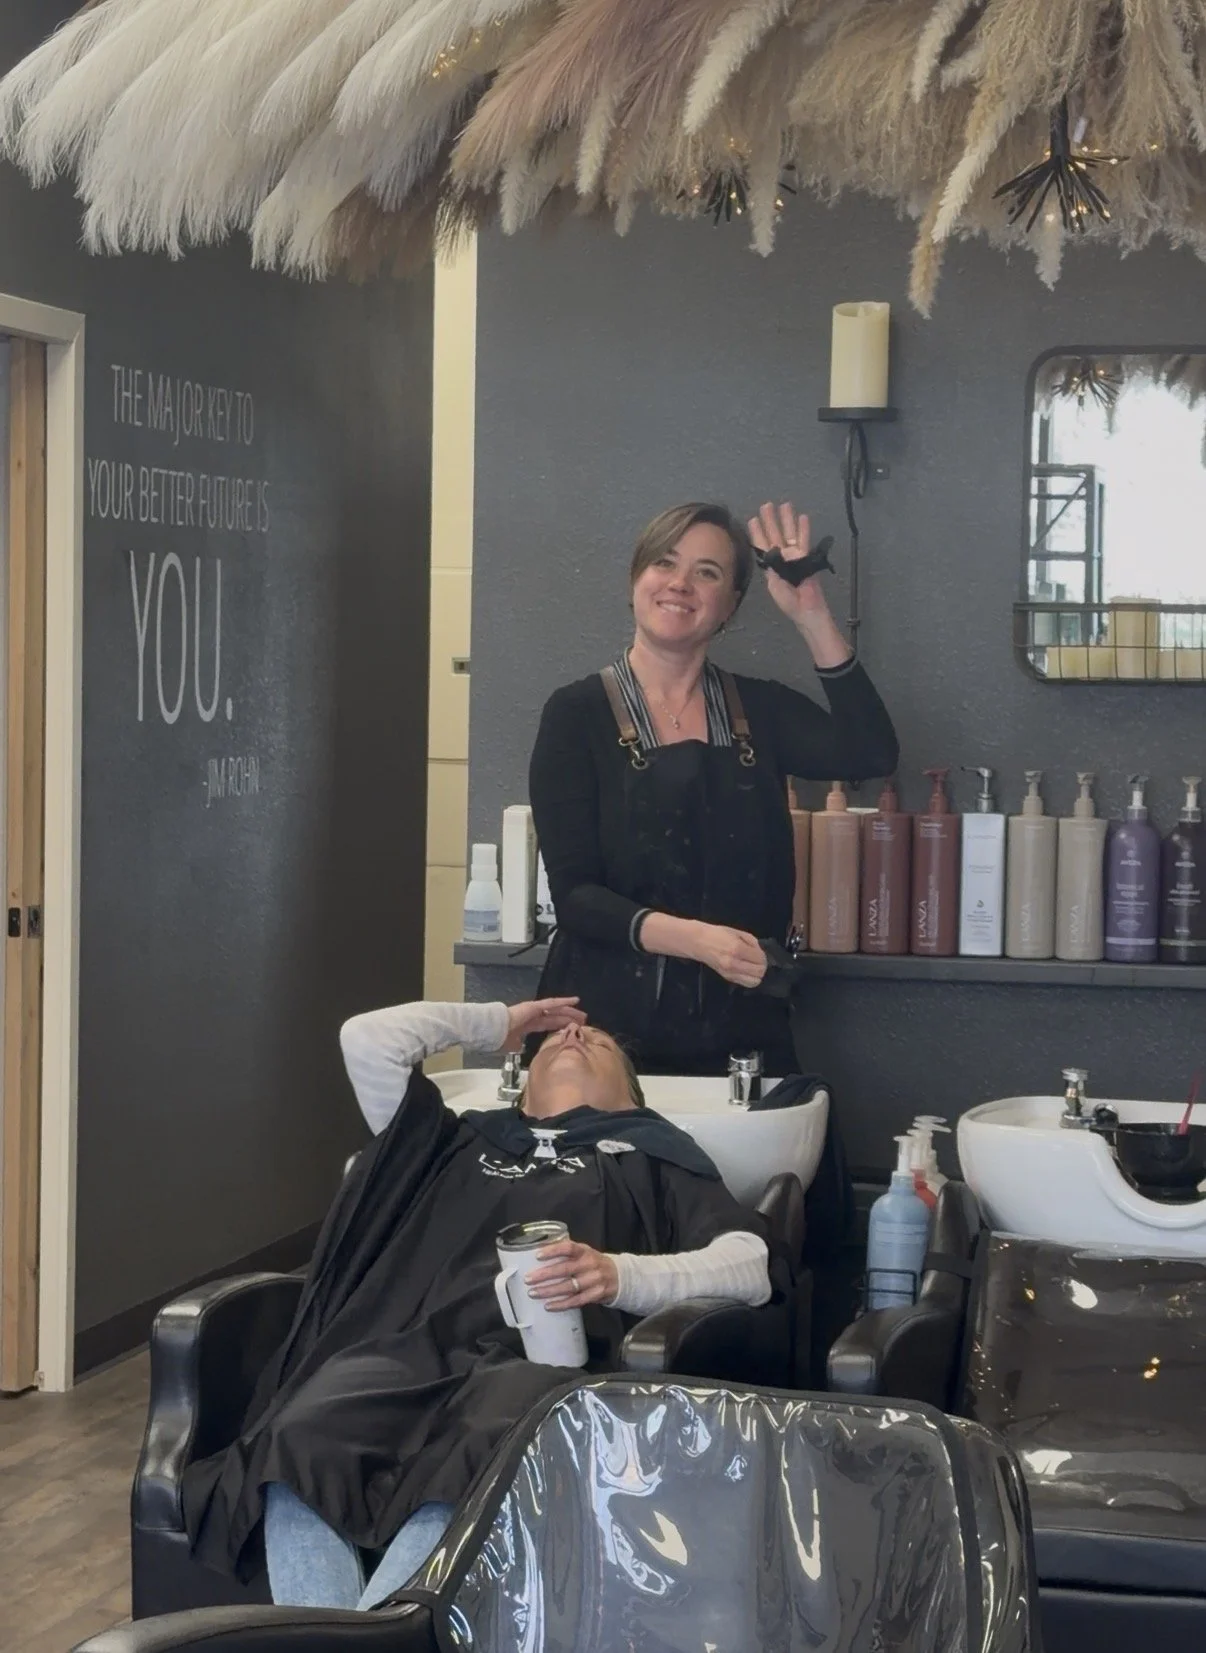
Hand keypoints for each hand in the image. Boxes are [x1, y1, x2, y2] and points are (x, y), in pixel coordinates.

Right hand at [503, 997, 585, 1051]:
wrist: (492, 1030)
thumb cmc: (498, 1038)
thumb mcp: (510, 1045)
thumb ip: (517, 1045)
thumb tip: (519, 1048)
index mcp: (527, 1025)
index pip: (547, 1024)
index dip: (558, 1026)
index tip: (569, 1028)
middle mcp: (532, 1016)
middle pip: (555, 1017)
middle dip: (568, 1019)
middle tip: (582, 1021)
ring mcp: (533, 1010)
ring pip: (556, 1010)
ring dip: (570, 1012)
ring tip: (583, 1014)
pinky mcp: (534, 1006)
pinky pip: (552, 1003)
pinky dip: (564, 1002)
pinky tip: (575, 1001)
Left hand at [526, 1240, 618, 1308]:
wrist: (618, 1277)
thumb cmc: (593, 1263)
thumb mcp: (584, 1252)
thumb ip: (566, 1252)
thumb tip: (539, 1250)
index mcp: (585, 1251)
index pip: (569, 1247)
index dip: (553, 1250)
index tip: (537, 1255)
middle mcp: (590, 1264)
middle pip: (565, 1269)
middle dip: (545, 1275)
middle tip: (528, 1279)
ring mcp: (594, 1280)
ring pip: (569, 1287)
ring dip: (549, 1291)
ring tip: (533, 1293)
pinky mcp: (596, 1295)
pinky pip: (576, 1301)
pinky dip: (561, 1304)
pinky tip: (548, 1306)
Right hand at [694, 923, 767, 988]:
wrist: (698, 942)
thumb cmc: (717, 933)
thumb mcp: (737, 932)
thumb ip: (752, 942)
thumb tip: (761, 952)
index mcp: (738, 949)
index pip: (760, 959)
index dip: (763, 956)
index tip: (760, 953)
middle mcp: (734, 963)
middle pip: (759, 972)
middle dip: (762, 966)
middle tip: (758, 960)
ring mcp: (730, 972)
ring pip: (754, 982)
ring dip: (757, 975)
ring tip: (753, 967)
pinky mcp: (727, 978)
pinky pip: (745, 983)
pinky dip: (750, 978)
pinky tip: (746, 971)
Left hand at [747, 501, 831, 621]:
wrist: (805, 608)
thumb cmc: (787, 600)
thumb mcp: (774, 584)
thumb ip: (771, 567)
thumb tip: (769, 551)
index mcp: (771, 565)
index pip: (762, 545)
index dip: (757, 532)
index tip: (753, 519)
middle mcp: (782, 557)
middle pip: (775, 534)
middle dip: (770, 520)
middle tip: (766, 505)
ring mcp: (795, 556)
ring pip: (789, 533)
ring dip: (787, 519)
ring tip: (785, 505)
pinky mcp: (806, 557)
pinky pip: (804, 540)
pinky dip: (804, 529)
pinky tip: (802, 517)